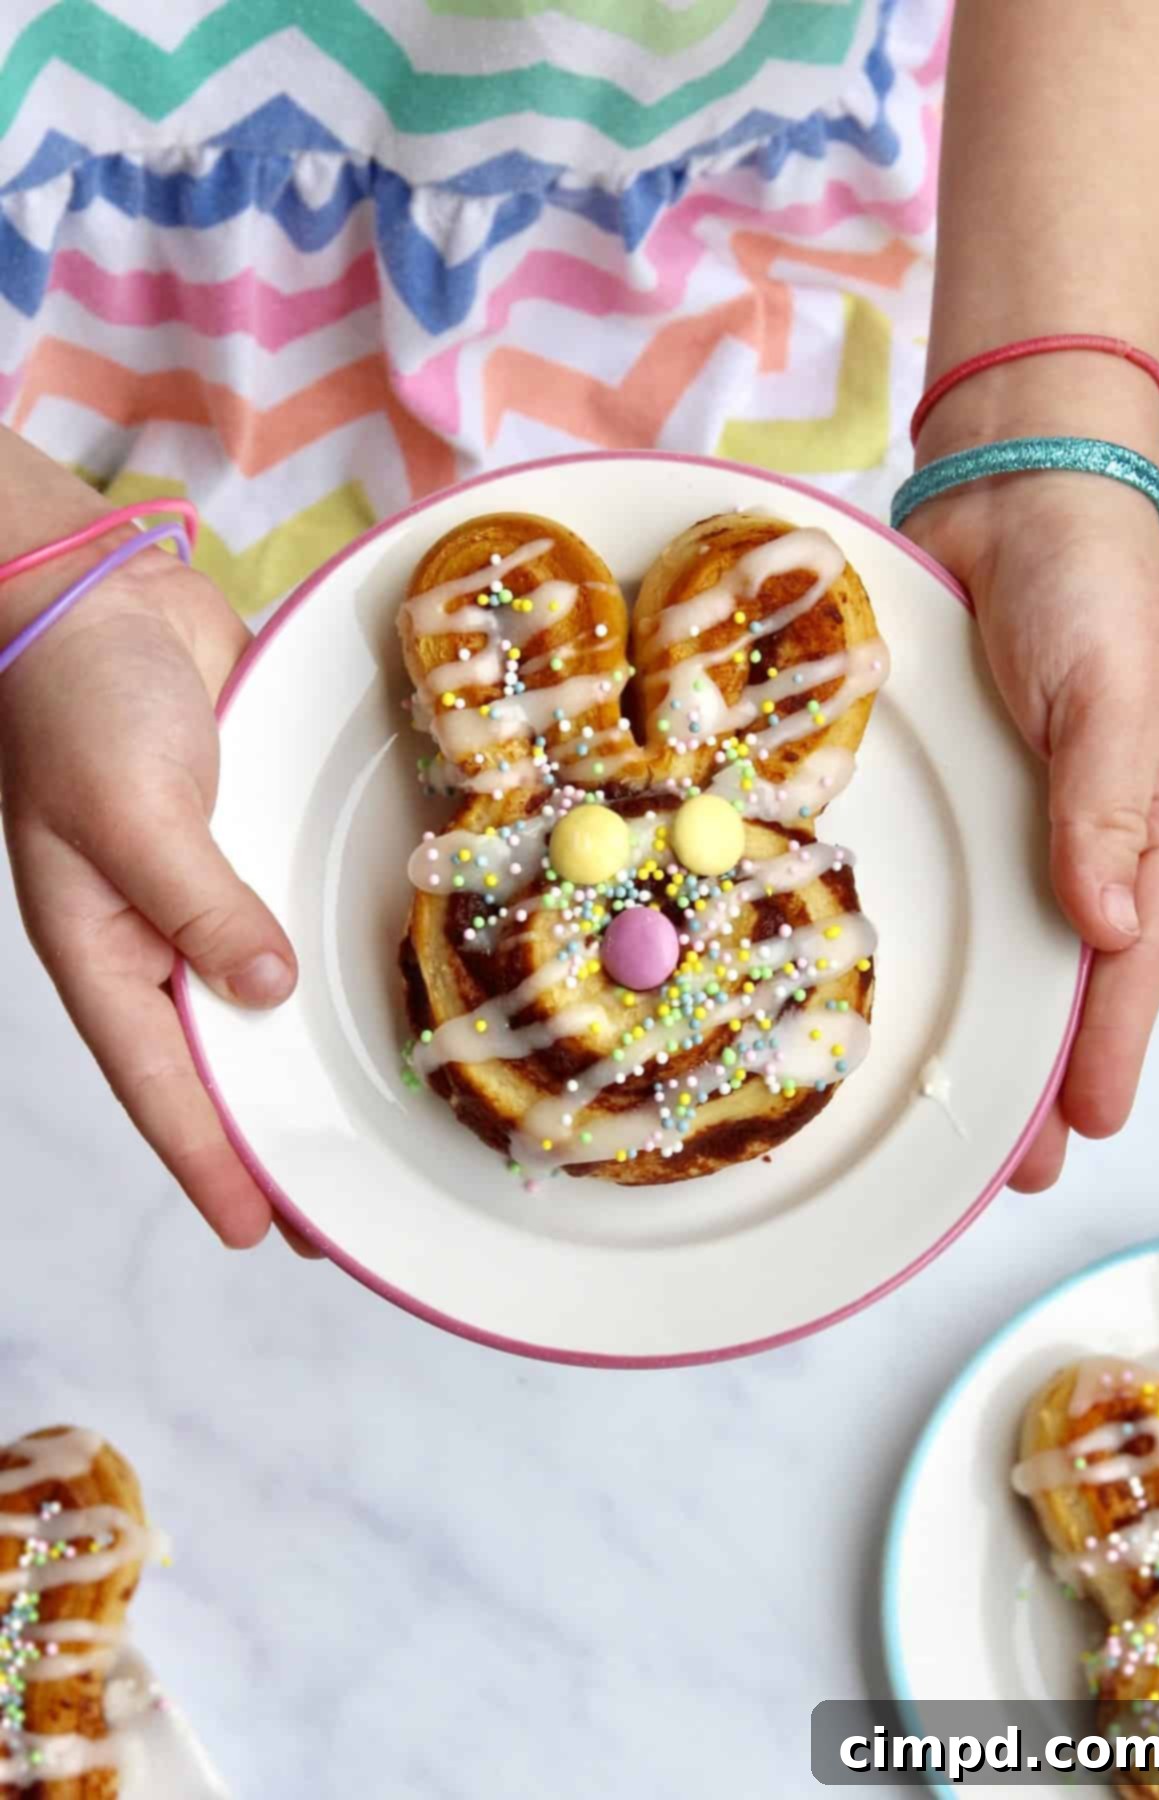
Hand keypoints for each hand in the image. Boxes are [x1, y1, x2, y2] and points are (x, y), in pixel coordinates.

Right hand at [0, 540, 313, 1249]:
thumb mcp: (128, 809)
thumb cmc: (80, 700)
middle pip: (220, 1062)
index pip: (159, 1081)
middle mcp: (157, 936)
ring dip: (307, 1059)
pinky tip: (373, 994)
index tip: (263, 1232)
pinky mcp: (251, 843)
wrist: (99, 591)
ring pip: (263, 1001)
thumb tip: (264, 994)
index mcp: (103, 949)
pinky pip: (294, 917)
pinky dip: (330, 963)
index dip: (209, 1159)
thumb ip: (197, 903)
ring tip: (371, 1125)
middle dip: (269, 1135)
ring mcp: (208, 891)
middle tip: (335, 1213)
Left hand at [905, 473, 1158, 1188]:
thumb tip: (1111, 926)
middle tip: (1021, 1166)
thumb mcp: (1116, 691)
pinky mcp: (975, 796)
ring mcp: (1031, 819)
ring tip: (973, 1116)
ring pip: (1020, 949)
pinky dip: (955, 951)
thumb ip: (1112, 805)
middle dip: (1057, 1072)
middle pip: (1079, 977)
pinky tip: (924, 996)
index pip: (1137, 956)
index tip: (1088, 1125)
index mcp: (1155, 822)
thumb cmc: (1088, 585)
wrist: (1014, 499)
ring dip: (1003, 1032)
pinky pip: (968, 889)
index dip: (1112, 1044)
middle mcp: (1095, 835)